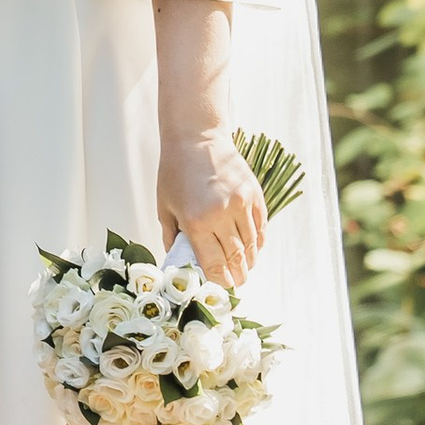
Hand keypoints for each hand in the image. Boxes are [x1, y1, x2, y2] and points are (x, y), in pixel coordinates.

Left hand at [158, 130, 267, 289]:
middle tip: (237, 283)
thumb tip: (181, 262)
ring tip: (245, 269)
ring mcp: (241, 204)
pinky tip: (253, 249)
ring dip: (249, 262)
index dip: (220, 280)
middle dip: (237, 276)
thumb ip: (173, 237)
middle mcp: (221, 215)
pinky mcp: (254, 195)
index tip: (222, 286)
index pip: (214, 263)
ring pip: (251, 245)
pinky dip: (258, 242)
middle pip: (236, 258)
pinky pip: (260, 228)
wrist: (196, 138)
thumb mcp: (164, 206)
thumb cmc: (175, 172)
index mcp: (195, 221)